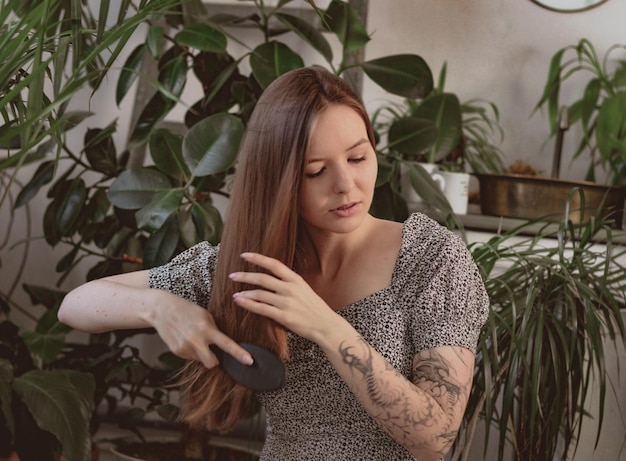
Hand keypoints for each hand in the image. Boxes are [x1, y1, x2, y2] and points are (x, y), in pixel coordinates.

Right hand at [148, 294, 253, 368]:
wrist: (162, 310)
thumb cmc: (187, 310)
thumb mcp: (205, 316)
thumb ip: (214, 330)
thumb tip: (224, 346)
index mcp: (206, 329)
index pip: (226, 344)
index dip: (238, 353)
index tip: (249, 361)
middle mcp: (196, 340)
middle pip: (212, 363)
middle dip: (215, 360)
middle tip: (212, 350)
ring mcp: (185, 348)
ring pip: (201, 360)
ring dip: (202, 354)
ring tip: (195, 339)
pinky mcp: (177, 352)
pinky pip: (190, 358)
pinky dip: (191, 352)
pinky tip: (186, 339)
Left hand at [229, 252, 343, 343]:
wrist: (326, 325)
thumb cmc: (315, 308)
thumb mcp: (304, 289)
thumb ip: (289, 283)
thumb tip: (271, 278)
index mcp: (296, 279)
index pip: (274, 264)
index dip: (258, 258)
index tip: (244, 255)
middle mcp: (290, 288)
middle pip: (262, 278)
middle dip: (245, 276)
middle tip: (232, 275)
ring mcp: (287, 302)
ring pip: (259, 294)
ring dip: (244, 293)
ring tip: (235, 294)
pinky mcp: (284, 316)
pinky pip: (261, 308)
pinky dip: (248, 305)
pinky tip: (240, 302)